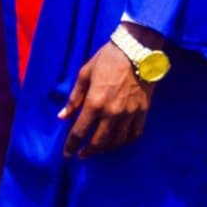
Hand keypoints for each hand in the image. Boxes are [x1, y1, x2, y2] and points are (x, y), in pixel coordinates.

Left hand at [59, 32, 159, 158]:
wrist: (137, 51)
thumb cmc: (107, 59)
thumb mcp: (84, 74)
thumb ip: (74, 98)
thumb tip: (62, 116)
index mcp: (95, 102)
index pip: (80, 131)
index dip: (72, 144)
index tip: (67, 154)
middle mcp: (112, 112)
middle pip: (99, 141)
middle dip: (88, 151)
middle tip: (81, 154)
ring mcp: (130, 114)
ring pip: (117, 141)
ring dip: (106, 148)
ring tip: (97, 149)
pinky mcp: (143, 112)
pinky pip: (134, 134)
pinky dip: (125, 141)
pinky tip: (118, 141)